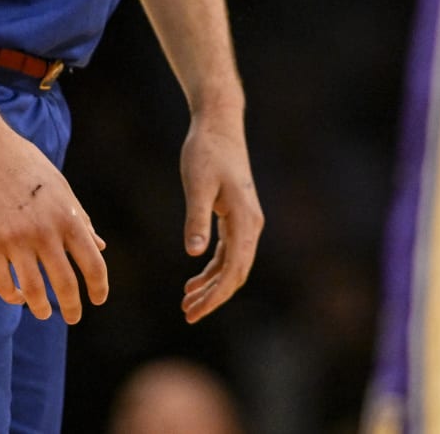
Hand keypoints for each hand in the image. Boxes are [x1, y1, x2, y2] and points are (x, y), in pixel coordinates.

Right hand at [0, 122, 108, 323]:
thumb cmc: (27, 166)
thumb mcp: (60, 188)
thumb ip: (79, 219)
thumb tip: (99, 247)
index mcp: (67, 216)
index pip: (92, 263)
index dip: (99, 287)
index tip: (98, 299)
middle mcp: (44, 232)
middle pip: (65, 283)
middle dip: (72, 307)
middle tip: (73, 318)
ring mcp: (15, 240)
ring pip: (33, 291)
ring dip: (42, 308)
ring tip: (45, 312)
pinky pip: (2, 283)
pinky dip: (13, 297)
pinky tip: (19, 297)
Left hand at [178, 107, 262, 322]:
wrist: (219, 125)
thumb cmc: (207, 152)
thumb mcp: (197, 184)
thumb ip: (197, 219)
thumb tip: (194, 254)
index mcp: (245, 220)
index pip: (233, 270)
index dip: (214, 295)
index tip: (193, 310)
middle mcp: (252, 224)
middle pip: (237, 273)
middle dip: (214, 297)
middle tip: (188, 314)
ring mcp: (247, 221)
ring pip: (234, 265)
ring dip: (213, 286)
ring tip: (187, 302)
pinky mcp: (238, 216)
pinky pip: (229, 252)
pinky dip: (213, 269)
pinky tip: (194, 279)